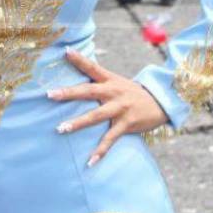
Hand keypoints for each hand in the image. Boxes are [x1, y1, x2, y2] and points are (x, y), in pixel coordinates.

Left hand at [48, 51, 167, 166]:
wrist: (162, 102)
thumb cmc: (133, 93)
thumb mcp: (118, 82)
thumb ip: (100, 81)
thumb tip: (78, 76)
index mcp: (110, 80)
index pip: (92, 67)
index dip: (79, 59)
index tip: (65, 51)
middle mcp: (114, 92)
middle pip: (88, 91)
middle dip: (69, 93)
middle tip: (50, 94)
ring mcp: (120, 108)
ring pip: (96, 116)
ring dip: (78, 123)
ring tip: (61, 128)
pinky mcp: (127, 124)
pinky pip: (111, 138)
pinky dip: (100, 151)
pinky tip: (90, 161)